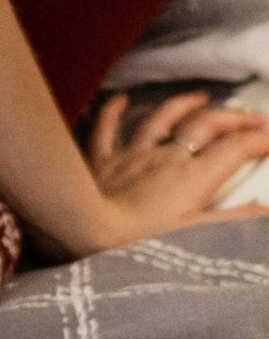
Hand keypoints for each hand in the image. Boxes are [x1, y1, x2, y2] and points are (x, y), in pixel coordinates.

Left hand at [71, 88, 268, 254]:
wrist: (88, 234)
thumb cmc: (143, 242)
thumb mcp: (197, 237)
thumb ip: (234, 221)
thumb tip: (266, 211)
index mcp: (194, 176)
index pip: (237, 148)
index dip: (260, 140)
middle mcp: (166, 157)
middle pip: (205, 124)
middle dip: (233, 117)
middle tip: (251, 119)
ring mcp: (132, 154)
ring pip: (160, 118)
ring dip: (182, 104)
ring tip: (199, 97)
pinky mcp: (100, 160)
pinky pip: (105, 129)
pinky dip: (112, 111)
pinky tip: (119, 98)